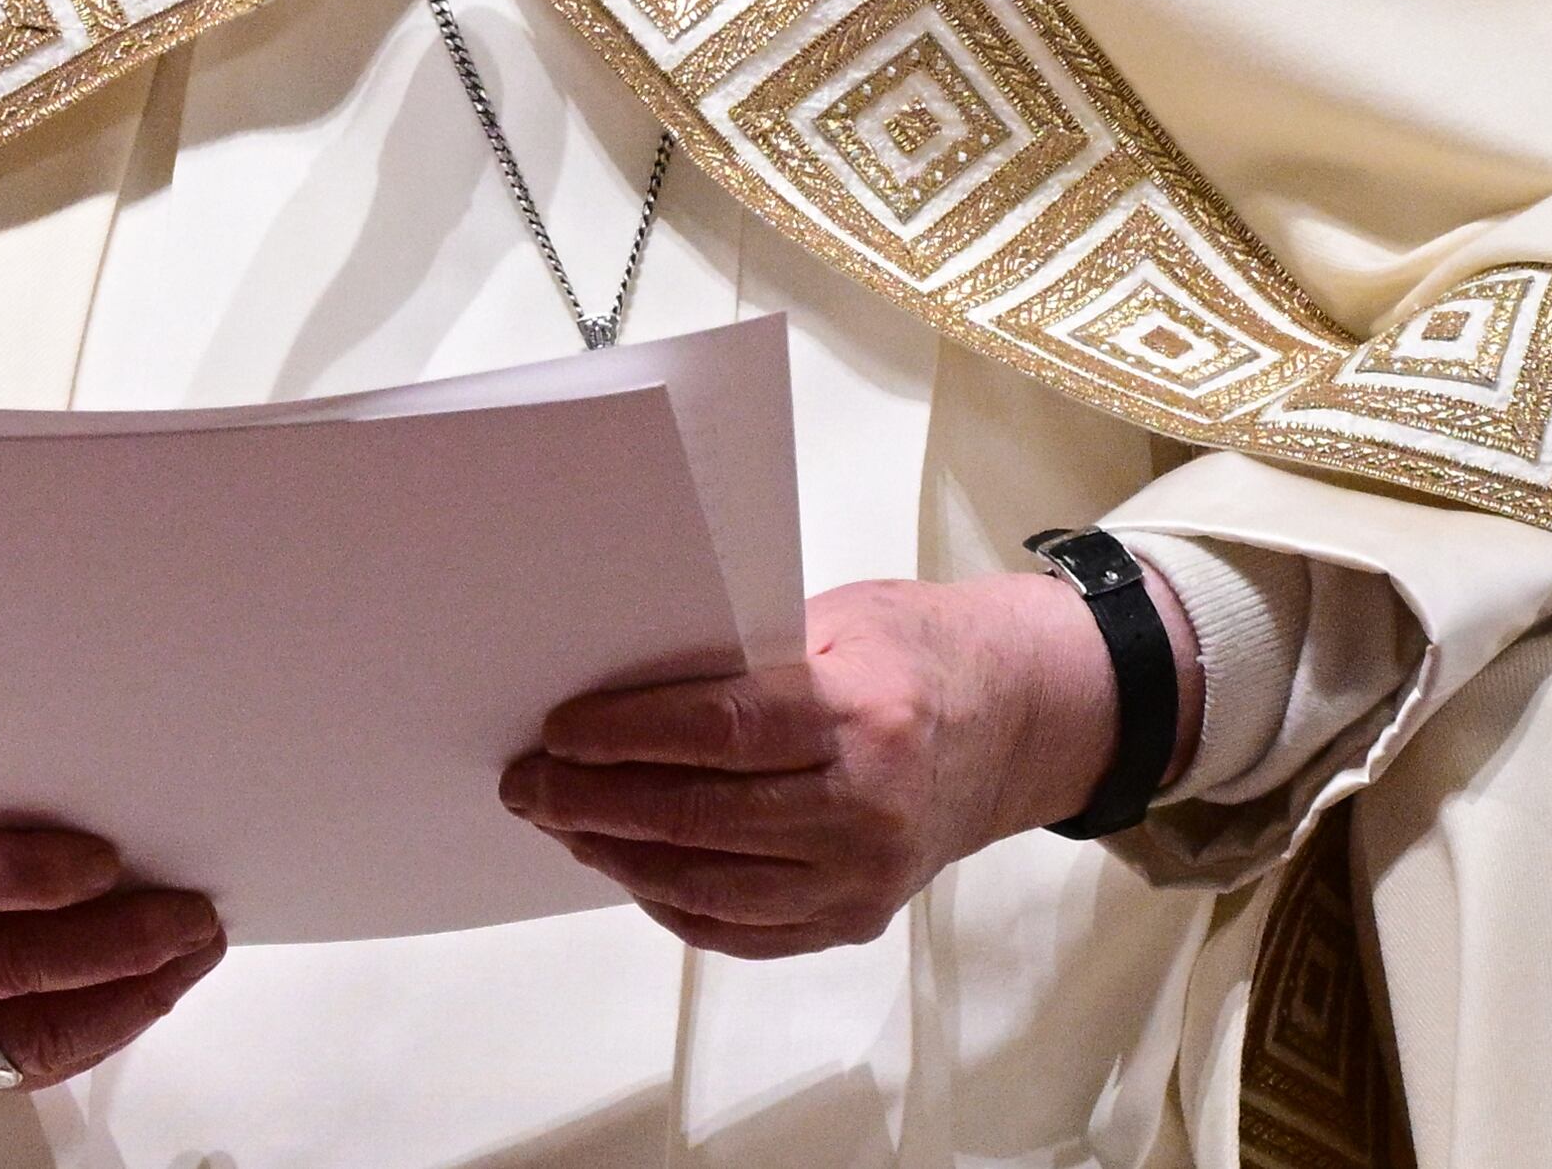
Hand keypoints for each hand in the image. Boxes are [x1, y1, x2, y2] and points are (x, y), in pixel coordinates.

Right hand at [0, 721, 223, 1090]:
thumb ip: (5, 805)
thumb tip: (119, 821)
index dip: (34, 875)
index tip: (108, 859)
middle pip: (4, 967)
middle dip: (116, 947)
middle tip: (190, 917)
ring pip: (25, 1037)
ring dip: (126, 1002)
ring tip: (188, 957)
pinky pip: (26, 1068)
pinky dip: (100, 1032)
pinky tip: (147, 995)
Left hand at [498, 568, 1192, 958]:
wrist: (1021, 722)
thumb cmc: (921, 654)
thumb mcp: (840, 621)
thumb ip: (749, 662)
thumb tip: (628, 692)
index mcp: (864, 714)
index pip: (722, 731)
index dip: (628, 736)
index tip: (558, 732)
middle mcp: (866, 807)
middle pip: (702, 817)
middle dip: (597, 803)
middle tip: (530, 785)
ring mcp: (863, 877)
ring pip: (711, 887)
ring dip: (621, 858)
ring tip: (564, 826)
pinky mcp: (856, 919)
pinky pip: (743, 930)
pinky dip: (675, 905)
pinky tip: (630, 870)